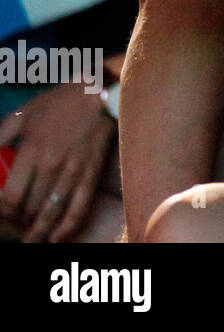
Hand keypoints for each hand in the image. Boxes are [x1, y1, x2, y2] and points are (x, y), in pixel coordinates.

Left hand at [0, 83, 116, 241]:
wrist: (101, 95)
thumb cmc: (59, 103)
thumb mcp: (24, 114)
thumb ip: (1, 135)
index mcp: (32, 151)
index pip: (11, 196)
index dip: (2, 212)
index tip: (1, 213)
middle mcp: (51, 166)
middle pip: (30, 209)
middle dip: (18, 223)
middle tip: (14, 226)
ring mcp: (73, 172)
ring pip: (52, 213)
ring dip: (38, 231)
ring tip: (30, 241)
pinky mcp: (91, 174)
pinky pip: (79, 206)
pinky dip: (67, 226)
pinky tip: (57, 237)